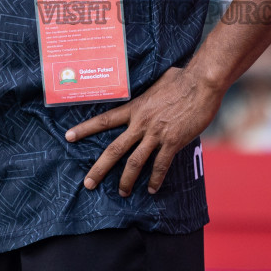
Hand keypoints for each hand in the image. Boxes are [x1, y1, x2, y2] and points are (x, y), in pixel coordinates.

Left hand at [65, 66, 220, 196]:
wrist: (202, 82)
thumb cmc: (182, 78)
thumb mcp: (158, 81)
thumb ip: (149, 91)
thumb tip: (151, 89)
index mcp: (135, 107)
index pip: (104, 120)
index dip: (85, 129)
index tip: (68, 137)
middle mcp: (141, 123)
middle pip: (114, 149)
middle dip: (99, 168)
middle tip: (88, 183)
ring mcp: (156, 134)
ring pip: (135, 162)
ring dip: (126, 180)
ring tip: (122, 192)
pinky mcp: (173, 141)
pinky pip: (160, 165)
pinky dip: (155, 179)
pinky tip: (152, 189)